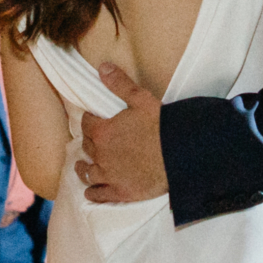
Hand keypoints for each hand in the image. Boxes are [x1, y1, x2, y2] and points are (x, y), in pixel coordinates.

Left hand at [78, 65, 166, 202]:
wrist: (180, 154)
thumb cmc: (162, 125)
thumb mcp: (141, 99)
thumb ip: (119, 84)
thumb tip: (102, 68)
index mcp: (102, 132)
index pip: (87, 124)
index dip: (90, 121)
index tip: (93, 120)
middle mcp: (101, 155)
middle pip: (87, 147)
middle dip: (89, 142)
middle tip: (92, 141)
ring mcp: (109, 176)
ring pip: (88, 173)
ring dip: (83, 169)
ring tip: (82, 167)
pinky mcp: (120, 192)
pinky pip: (99, 195)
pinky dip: (93, 193)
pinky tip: (91, 192)